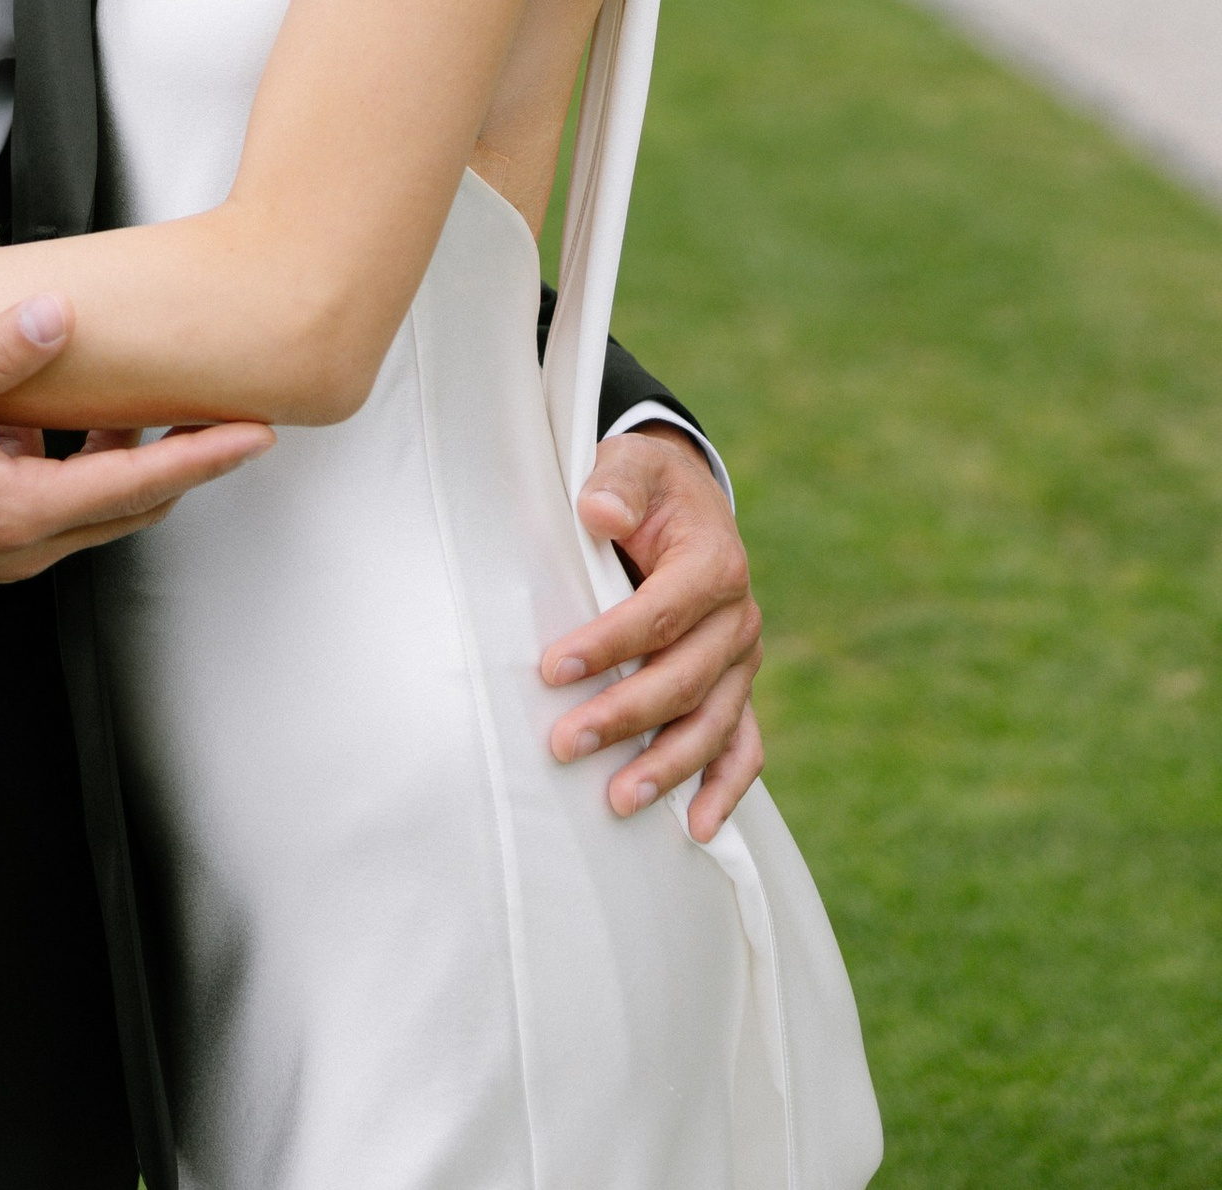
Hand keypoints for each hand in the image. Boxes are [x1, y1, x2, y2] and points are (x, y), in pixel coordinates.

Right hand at [0, 293, 269, 586]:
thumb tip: (55, 315)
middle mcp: (19, 546)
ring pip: (91, 508)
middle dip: (182, 461)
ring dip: (123, 463)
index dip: (204, 457)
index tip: (256, 433)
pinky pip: (49, 507)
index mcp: (17, 513)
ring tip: (140, 405)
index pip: (140, 485)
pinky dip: (69, 468)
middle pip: (130, 504)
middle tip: (222, 414)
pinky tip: (41, 420)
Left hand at [539, 429, 763, 841]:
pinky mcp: (736, 689)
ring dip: (667, 767)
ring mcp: (741, 662)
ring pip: (711, 724)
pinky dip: (726, 790)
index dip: (607, 644)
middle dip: (624, 716)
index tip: (550, 669)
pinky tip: (697, 829)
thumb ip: (617, 483)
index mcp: (714, 565)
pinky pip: (742, 746)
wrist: (685, 502)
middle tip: (564, 744)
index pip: (659, 614)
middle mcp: (738, 620)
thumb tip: (598, 511)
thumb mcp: (631, 464)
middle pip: (682, 679)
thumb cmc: (646, 487)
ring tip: (618, 801)